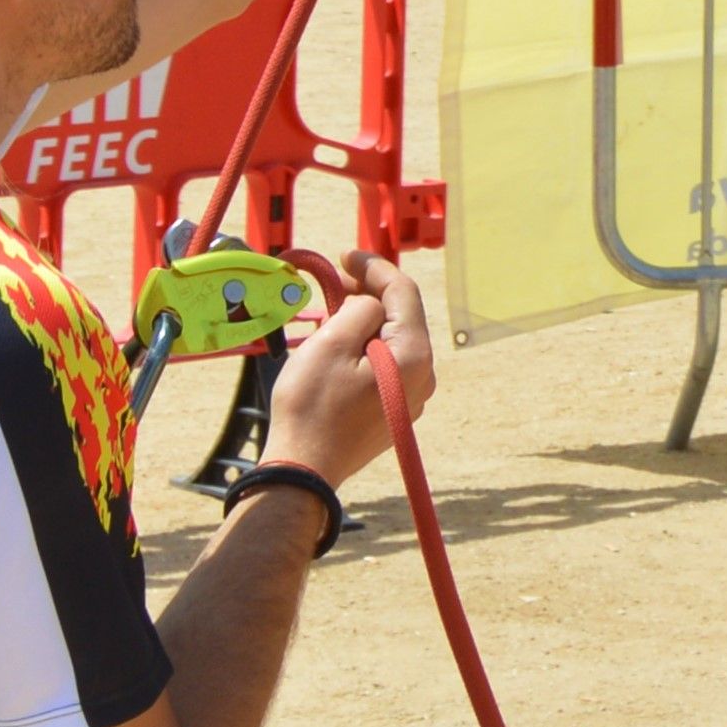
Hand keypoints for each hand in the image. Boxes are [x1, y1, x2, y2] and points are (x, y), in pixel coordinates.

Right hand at [258, 260, 438, 488]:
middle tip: (332, 281)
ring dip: (364, 320)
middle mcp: (423, 375)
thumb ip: (359, 309)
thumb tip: (368, 303)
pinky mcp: (394, 411)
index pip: (402, 292)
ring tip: (330, 312)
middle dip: (368, 293)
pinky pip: (385, 364)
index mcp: (413, 355)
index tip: (345, 254)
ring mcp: (411, 396)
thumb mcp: (331, 344)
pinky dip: (364, 346)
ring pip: (392, 340)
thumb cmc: (312, 408)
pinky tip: (338, 345)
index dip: (374, 267)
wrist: (303, 471)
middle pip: (401, 316)